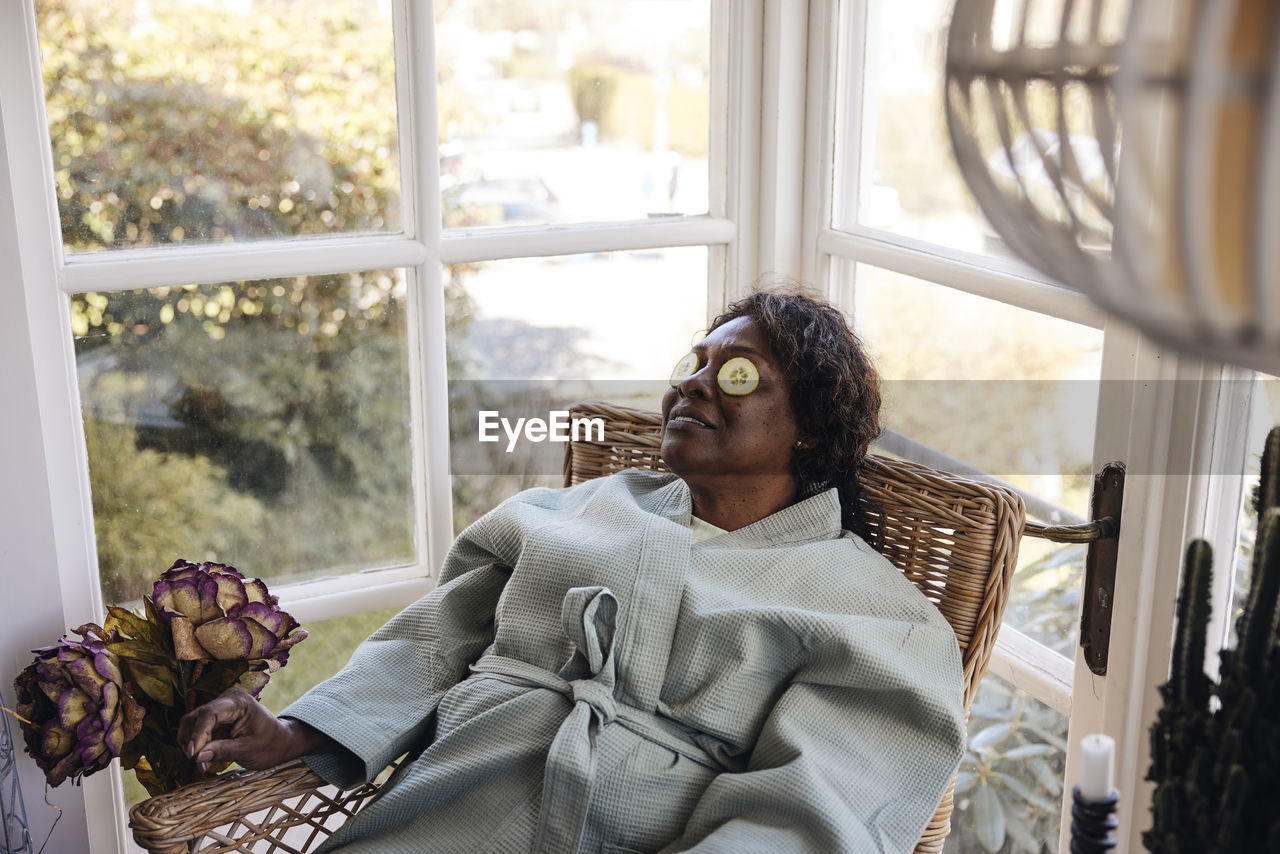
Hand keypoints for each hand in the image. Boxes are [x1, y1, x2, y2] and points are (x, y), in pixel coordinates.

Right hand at [178, 688, 332, 770]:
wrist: (280, 743)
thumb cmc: (270, 744)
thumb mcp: (248, 749)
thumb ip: (222, 750)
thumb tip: (197, 756)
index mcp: (239, 702)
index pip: (209, 714)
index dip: (197, 734)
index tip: (192, 754)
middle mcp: (226, 700)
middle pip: (197, 717)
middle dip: (193, 741)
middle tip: (198, 762)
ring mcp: (219, 709)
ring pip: (192, 723)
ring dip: (191, 743)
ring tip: (202, 763)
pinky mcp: (215, 720)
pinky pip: (196, 730)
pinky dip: (195, 744)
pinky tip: (202, 758)